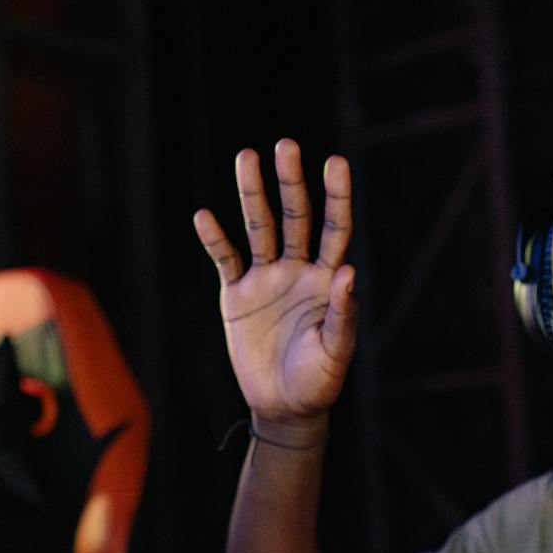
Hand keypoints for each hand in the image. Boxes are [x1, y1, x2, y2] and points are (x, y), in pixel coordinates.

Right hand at [193, 139, 356, 431]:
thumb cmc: (318, 382)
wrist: (283, 407)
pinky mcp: (237, 295)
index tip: (335, 162)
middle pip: (294, 217)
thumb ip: (343, 313)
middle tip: (285, 146)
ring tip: (246, 157)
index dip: (335, 196)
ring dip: (252, 194)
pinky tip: (204, 216)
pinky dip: (214, 240)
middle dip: (290, 182)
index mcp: (326, 280)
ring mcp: (266, 279)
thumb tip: (349, 270)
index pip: (334, 228)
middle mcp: (297, 270)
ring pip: (258, 228)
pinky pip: (225, 260)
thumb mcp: (335, 352)